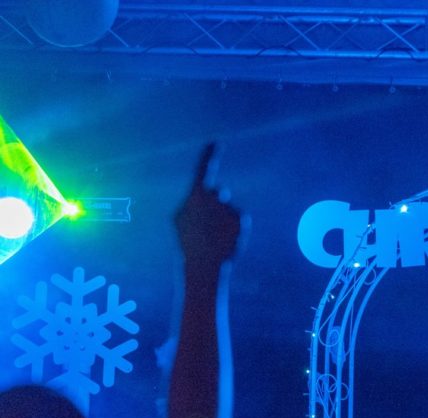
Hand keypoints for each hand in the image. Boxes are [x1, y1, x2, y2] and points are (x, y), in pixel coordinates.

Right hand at [175, 143, 245, 270]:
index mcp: (195, 195)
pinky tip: (226, 239)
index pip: (203, 169)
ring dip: (224, 221)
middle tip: (212, 222)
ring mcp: (230, 206)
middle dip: (218, 201)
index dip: (209, 155)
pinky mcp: (243, 217)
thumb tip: (202, 197)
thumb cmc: (188, 242)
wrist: (203, 263)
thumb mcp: (181, 220)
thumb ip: (192, 204)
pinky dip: (235, 228)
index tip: (216, 141)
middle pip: (220, 192)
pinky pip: (239, 220)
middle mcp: (214, 196)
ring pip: (228, 210)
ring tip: (215, 237)